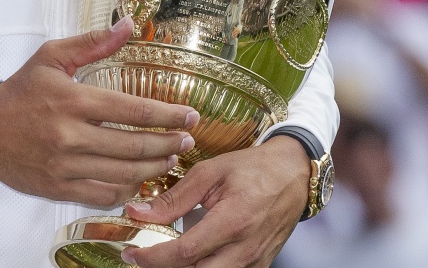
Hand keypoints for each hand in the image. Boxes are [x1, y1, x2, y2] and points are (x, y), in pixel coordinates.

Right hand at [0, 17, 199, 207]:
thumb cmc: (20, 91)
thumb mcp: (52, 57)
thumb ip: (93, 43)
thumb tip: (129, 24)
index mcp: (74, 100)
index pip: (134, 110)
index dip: (168, 115)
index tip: (190, 115)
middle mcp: (71, 135)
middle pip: (134, 146)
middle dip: (169, 144)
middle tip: (188, 139)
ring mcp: (64, 165)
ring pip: (122, 174)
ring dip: (154, 169)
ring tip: (171, 160)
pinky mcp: (57, 187)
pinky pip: (102, 194)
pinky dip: (126, 190)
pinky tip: (139, 180)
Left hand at [122, 134, 310, 267]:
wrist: (295, 173)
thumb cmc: (255, 168)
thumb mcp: (212, 172)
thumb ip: (175, 197)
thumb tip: (139, 212)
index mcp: (234, 220)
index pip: (185, 252)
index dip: (154, 258)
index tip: (132, 253)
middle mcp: (246, 248)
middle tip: (144, 256)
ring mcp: (255, 260)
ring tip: (168, 253)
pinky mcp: (260, 265)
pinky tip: (193, 256)